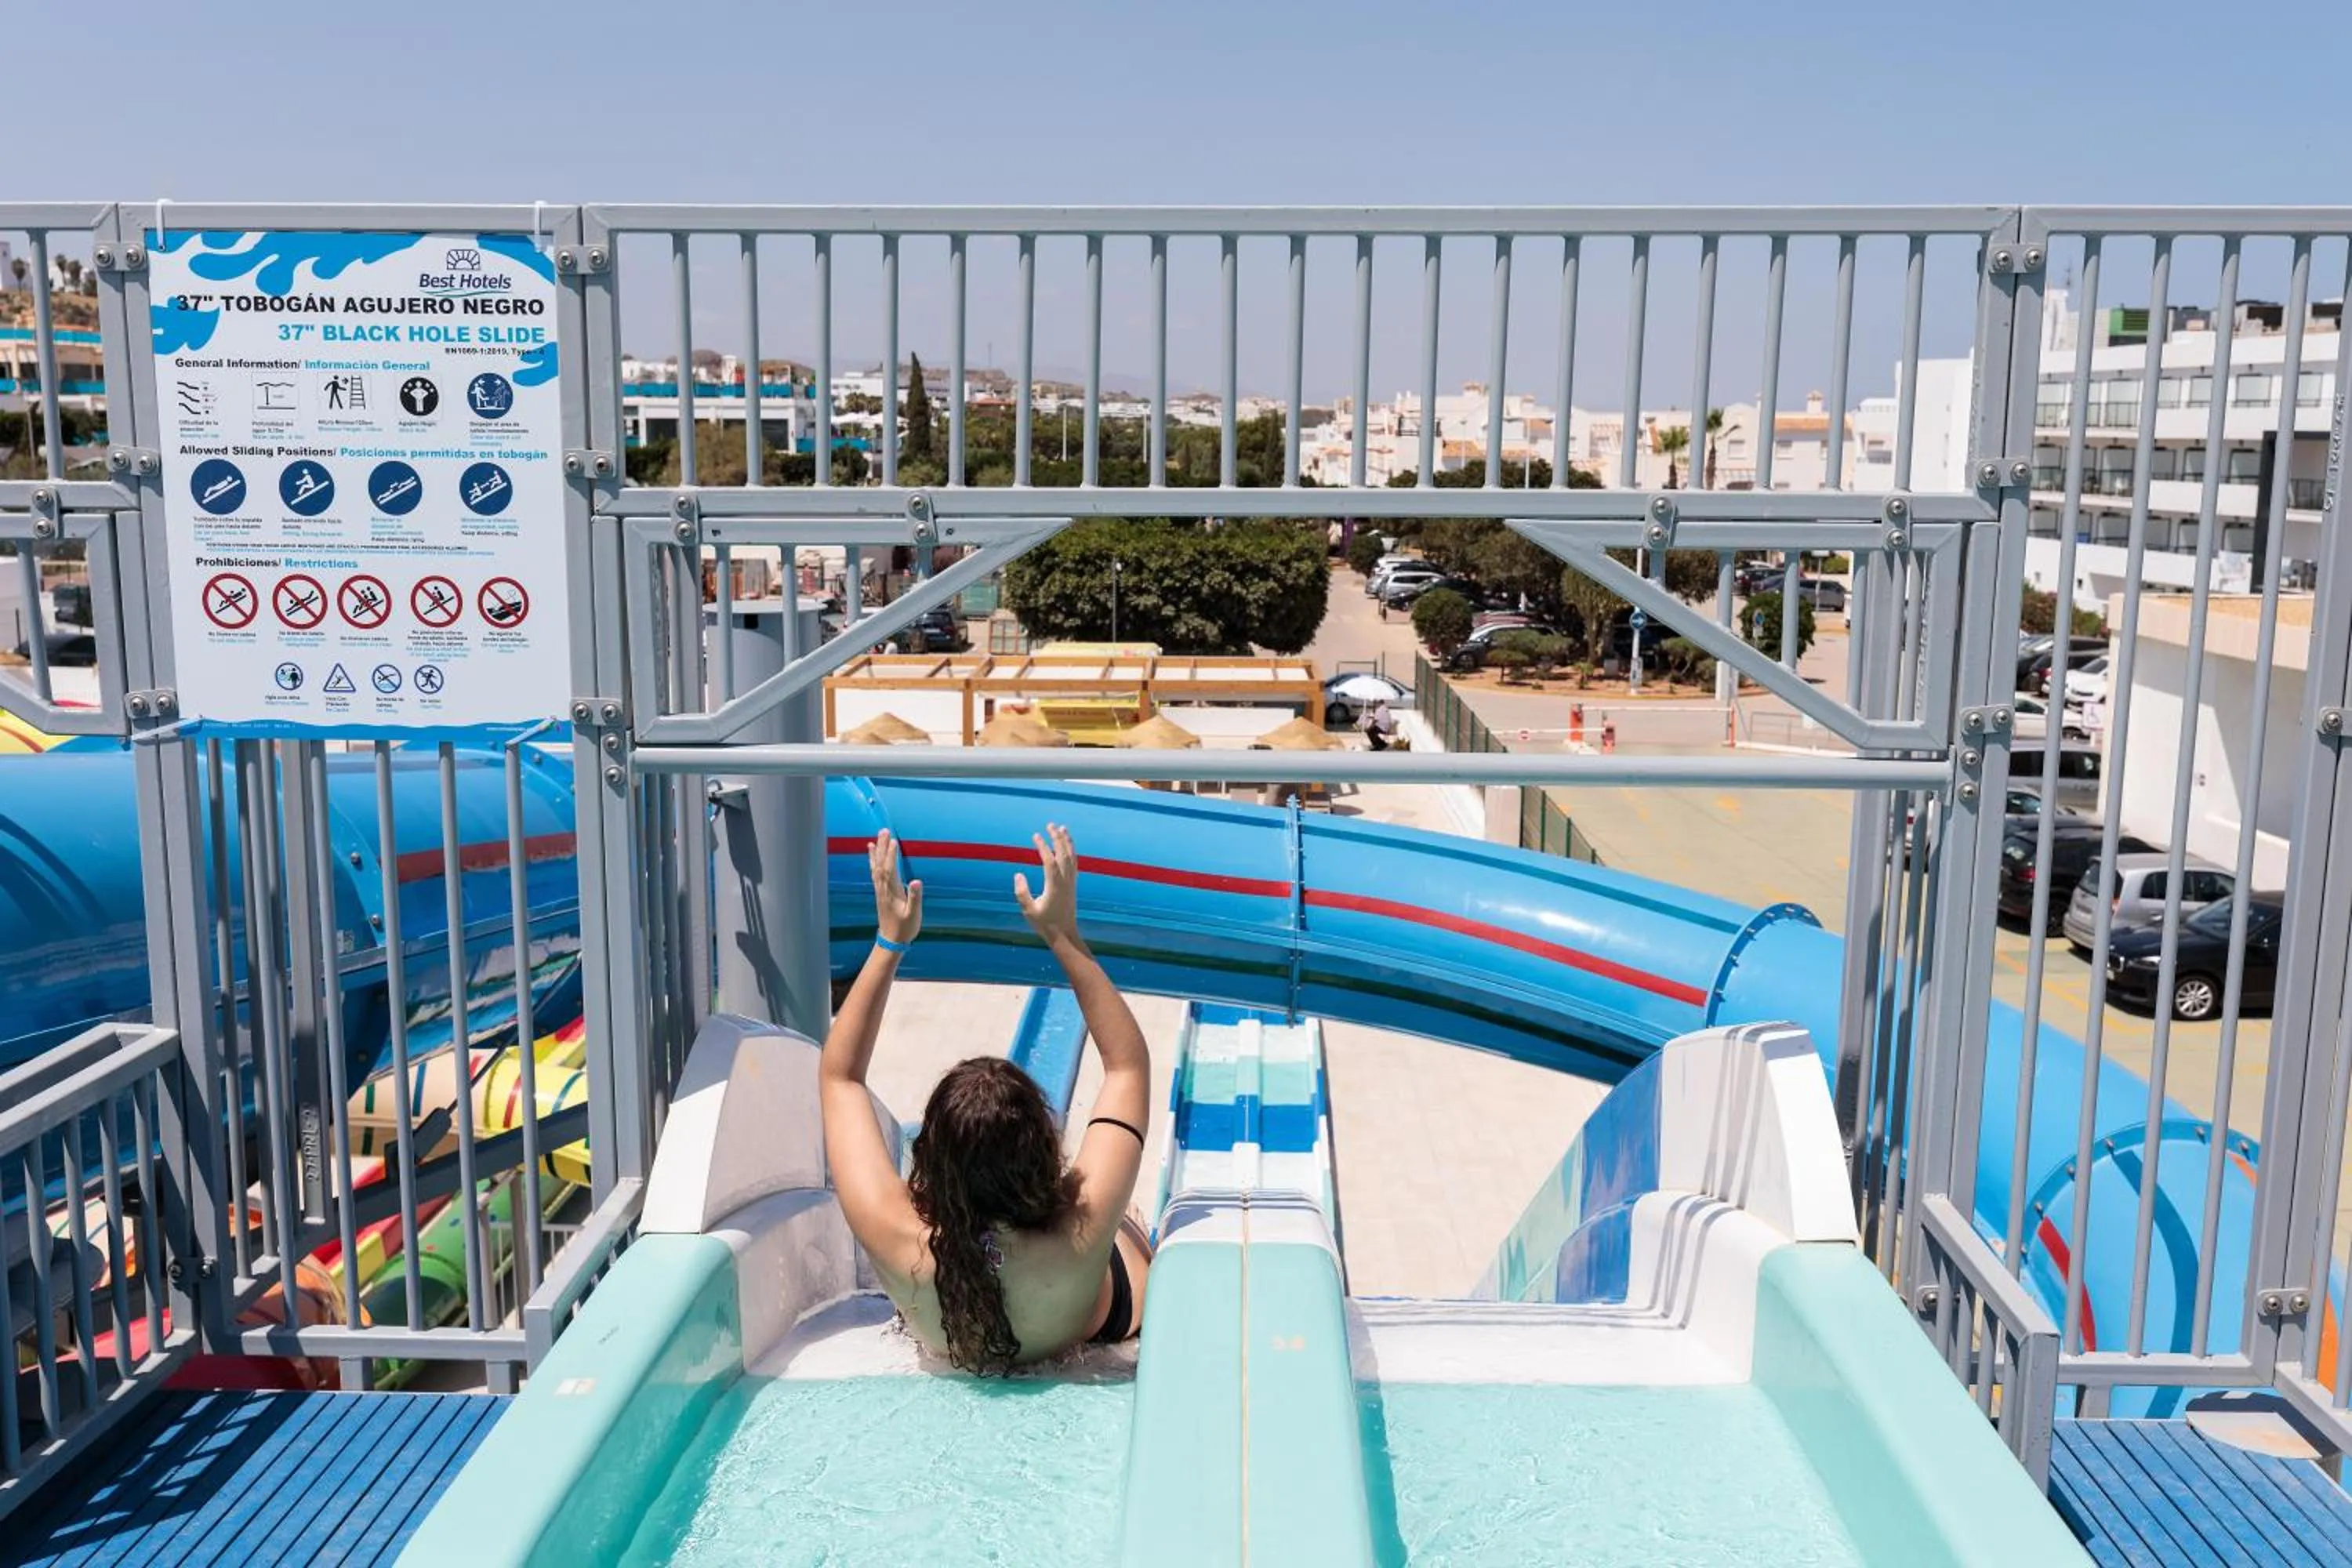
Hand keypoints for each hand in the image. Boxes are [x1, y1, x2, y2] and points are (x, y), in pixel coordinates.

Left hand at [869, 831, 922, 947]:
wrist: (891, 940)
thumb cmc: (905, 927)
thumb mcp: (914, 914)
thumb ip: (915, 897)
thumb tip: (916, 880)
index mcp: (892, 892)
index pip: (891, 870)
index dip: (891, 855)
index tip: (893, 840)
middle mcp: (883, 889)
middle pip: (881, 864)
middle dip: (882, 847)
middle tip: (883, 831)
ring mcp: (880, 890)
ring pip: (876, 867)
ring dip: (876, 852)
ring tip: (876, 838)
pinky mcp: (880, 892)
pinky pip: (874, 873)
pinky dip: (873, 862)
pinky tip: (872, 855)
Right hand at [1013, 823, 1080, 945]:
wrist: (1065, 934)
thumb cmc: (1045, 924)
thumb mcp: (1029, 910)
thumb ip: (1022, 892)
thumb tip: (1018, 874)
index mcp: (1054, 886)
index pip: (1049, 860)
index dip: (1043, 846)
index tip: (1035, 835)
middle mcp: (1065, 881)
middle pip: (1063, 854)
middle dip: (1057, 837)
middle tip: (1050, 824)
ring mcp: (1071, 882)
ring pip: (1071, 857)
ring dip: (1067, 841)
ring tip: (1062, 828)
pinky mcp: (1073, 885)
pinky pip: (1074, 863)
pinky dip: (1071, 851)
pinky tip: (1067, 846)